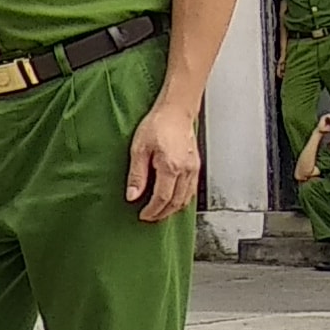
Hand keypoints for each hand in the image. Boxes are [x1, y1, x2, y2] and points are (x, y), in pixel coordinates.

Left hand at [125, 100, 203, 223]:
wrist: (176, 111)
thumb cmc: (157, 125)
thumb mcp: (139, 149)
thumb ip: (137, 175)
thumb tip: (132, 195)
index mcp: (171, 167)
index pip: (162, 198)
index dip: (152, 211)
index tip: (143, 215)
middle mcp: (186, 170)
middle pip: (176, 202)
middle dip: (162, 213)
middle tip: (150, 217)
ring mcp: (193, 168)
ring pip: (186, 198)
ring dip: (173, 208)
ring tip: (160, 212)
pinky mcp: (196, 166)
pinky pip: (191, 190)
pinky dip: (182, 199)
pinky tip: (174, 200)